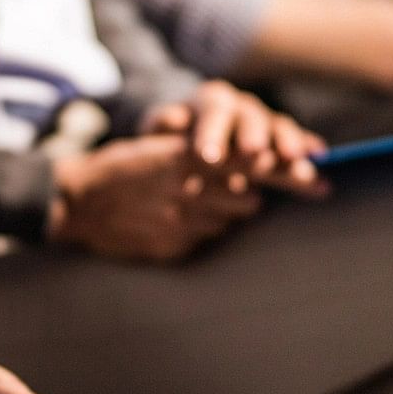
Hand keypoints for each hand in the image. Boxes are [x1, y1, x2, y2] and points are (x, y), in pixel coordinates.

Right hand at [49, 133, 263, 261]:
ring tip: (198, 201)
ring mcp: (180, 222)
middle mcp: (186, 190)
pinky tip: (177, 219)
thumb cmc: (126, 167)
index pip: (249, 163)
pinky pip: (205, 238)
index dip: (283, 170)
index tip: (313, 176)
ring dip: (224, 212)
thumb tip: (255, 158)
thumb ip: (206, 151)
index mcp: (185, 156)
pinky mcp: (173, 246)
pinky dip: (201, 229)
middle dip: (249, 193)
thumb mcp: (162, 147)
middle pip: (248, 198)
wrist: (80, 203)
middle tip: (238, 188)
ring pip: (229, 221)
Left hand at [143, 80, 327, 196]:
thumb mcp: (158, 132)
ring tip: (295, 160)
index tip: (207, 158)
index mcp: (211, 101)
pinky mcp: (283, 140)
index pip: (213, 112)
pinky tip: (320, 158)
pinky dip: (309, 148)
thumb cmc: (172, 140)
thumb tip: (174, 119)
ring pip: (280, 128)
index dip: (211, 133)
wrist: (192, 145)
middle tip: (253, 153)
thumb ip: (162, 125)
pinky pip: (300, 141)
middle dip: (253, 135)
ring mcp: (267, 123)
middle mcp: (243, 107)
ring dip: (287, 143)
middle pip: (251, 117)